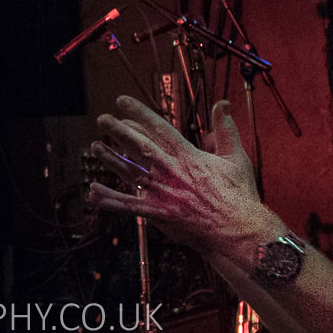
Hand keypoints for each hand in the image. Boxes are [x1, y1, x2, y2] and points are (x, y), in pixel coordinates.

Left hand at [85, 96, 275, 252]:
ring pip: (131, 172)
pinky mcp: (159, 213)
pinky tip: (93, 193)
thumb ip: (226, 129)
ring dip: (110, 159)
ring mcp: (163, 193)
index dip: (139, 113)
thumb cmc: (239, 195)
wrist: (239, 231)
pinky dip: (110, 200)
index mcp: (189, 156)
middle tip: (103, 119)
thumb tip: (223, 103)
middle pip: (140, 147)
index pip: (160, 129)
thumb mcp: (236, 158)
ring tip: (94, 147)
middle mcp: (172, 172)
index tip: (122, 101)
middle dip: (119, 132)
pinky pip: (129, 205)